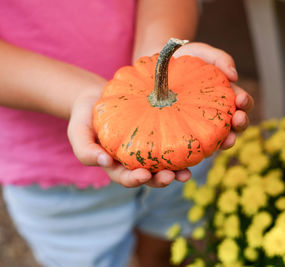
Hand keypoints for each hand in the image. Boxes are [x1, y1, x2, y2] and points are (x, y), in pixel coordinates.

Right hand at [67, 89, 191, 187]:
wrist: (96, 98)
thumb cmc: (85, 117)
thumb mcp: (77, 133)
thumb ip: (85, 150)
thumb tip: (105, 162)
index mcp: (113, 165)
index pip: (125, 178)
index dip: (135, 180)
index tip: (144, 175)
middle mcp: (132, 162)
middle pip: (148, 177)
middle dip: (160, 180)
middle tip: (171, 176)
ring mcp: (145, 150)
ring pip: (162, 166)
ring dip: (175, 172)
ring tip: (186, 173)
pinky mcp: (156, 137)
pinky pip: (168, 147)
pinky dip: (179, 151)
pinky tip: (190, 150)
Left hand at [174, 42, 253, 148]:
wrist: (157, 68)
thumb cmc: (184, 60)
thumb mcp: (202, 53)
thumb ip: (220, 58)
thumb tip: (234, 76)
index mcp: (227, 96)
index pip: (243, 103)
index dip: (246, 103)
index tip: (241, 99)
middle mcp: (220, 114)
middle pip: (238, 123)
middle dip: (242, 123)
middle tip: (238, 119)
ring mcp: (206, 127)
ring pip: (223, 138)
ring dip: (229, 140)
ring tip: (228, 140)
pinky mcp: (191, 136)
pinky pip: (201, 146)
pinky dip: (205, 150)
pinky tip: (204, 151)